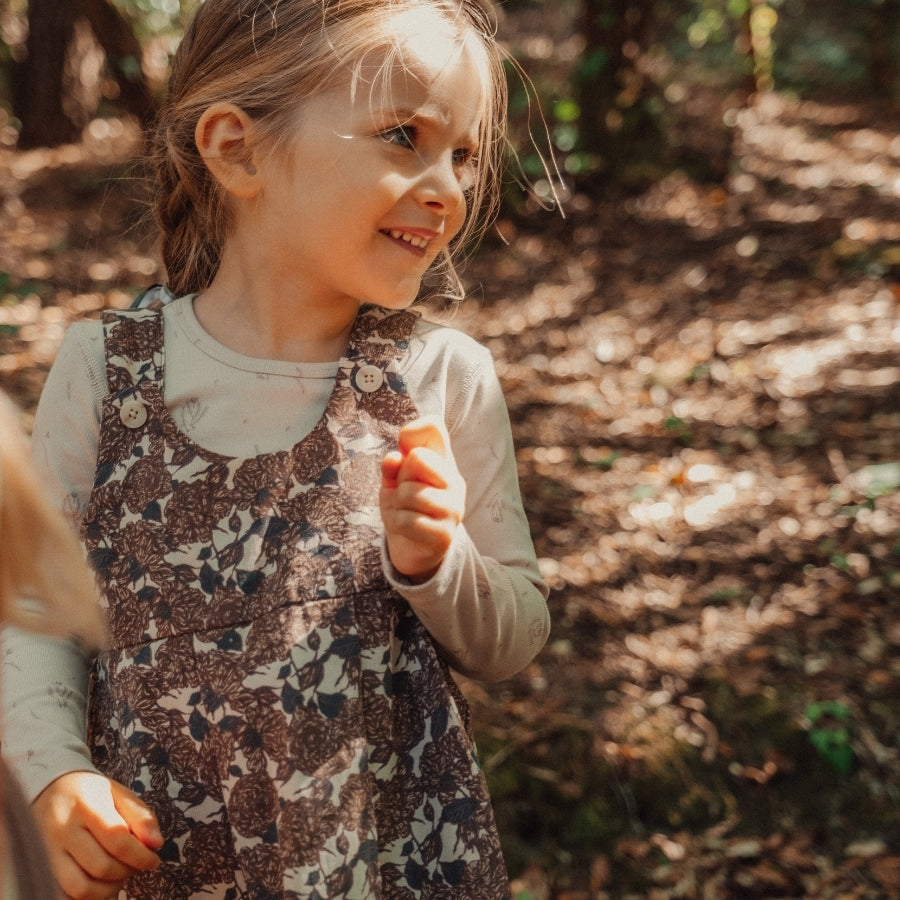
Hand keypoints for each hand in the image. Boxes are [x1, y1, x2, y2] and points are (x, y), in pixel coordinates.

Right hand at [32, 770, 162, 899]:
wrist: (49, 792)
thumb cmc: (92, 794)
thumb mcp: (119, 794)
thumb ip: (141, 816)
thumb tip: (156, 844)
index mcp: (85, 805)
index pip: (117, 838)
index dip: (140, 855)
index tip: (153, 860)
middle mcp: (62, 829)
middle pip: (101, 866)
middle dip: (126, 871)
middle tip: (135, 865)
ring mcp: (46, 852)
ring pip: (80, 887)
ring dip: (107, 889)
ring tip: (118, 876)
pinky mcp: (41, 868)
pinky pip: (63, 895)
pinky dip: (87, 896)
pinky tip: (99, 883)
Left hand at [380, 417, 465, 581]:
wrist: (412, 547)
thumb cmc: (404, 506)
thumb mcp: (394, 480)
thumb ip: (393, 466)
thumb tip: (394, 459)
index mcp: (443, 460)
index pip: (433, 427)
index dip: (411, 433)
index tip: (405, 454)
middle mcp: (454, 480)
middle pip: (417, 457)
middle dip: (400, 477)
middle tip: (404, 492)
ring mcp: (453, 508)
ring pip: (409, 492)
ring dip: (397, 505)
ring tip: (405, 511)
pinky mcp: (445, 534)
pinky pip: (408, 520)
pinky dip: (398, 524)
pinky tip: (407, 528)